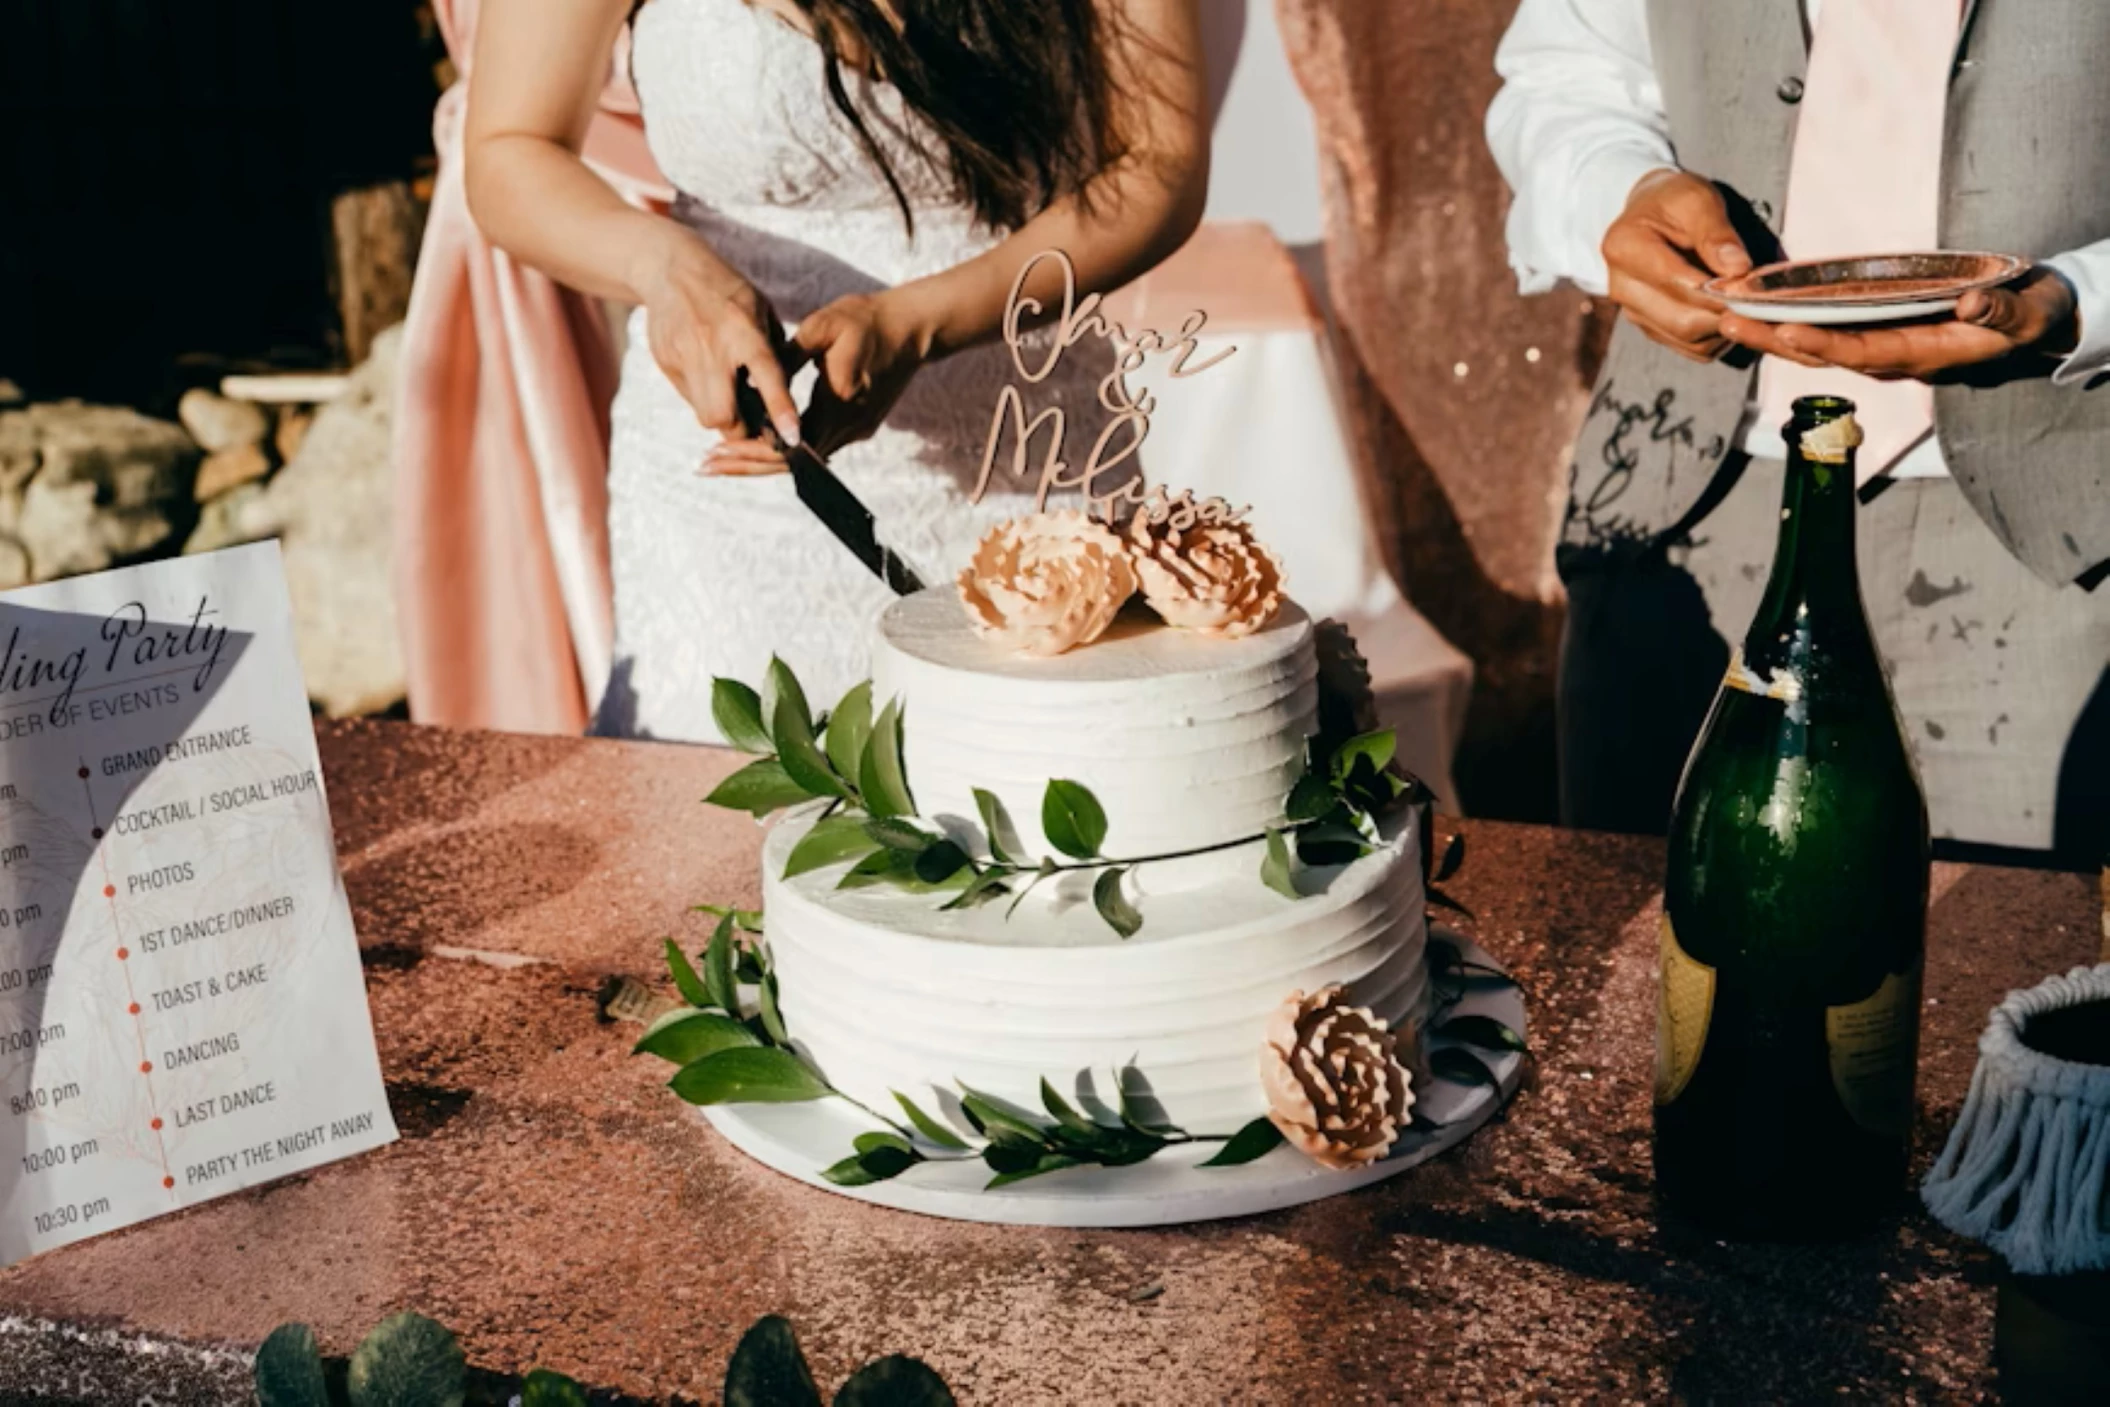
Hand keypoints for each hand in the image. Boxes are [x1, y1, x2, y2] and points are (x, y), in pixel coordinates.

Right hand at [632, 230, 803, 463]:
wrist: (670, 268)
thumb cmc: (728, 292)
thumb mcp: (760, 311)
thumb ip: (773, 353)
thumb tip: (780, 400)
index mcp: (744, 331)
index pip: (767, 376)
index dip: (780, 410)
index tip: (791, 438)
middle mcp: (712, 347)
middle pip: (723, 416)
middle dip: (741, 429)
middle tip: (753, 421)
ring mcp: (683, 357)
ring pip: (704, 414)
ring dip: (723, 415)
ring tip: (732, 393)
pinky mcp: (665, 362)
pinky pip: (689, 398)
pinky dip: (704, 396)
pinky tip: (709, 373)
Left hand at [703, 291, 935, 474]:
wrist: (912, 327)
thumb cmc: (867, 320)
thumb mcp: (821, 328)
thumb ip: (786, 356)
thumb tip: (752, 380)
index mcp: (838, 401)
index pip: (788, 444)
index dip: (750, 451)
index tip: (717, 451)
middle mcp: (849, 425)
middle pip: (792, 463)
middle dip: (747, 465)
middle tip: (706, 466)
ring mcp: (856, 429)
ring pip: (803, 460)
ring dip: (762, 461)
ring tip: (722, 459)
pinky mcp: (858, 424)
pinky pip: (816, 446)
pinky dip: (784, 450)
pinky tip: (758, 443)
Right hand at [1601, 168, 1752, 361]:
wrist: (1651, 214)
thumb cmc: (1674, 201)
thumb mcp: (1697, 199)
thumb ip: (1716, 232)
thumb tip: (1738, 269)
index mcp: (1625, 248)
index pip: (1678, 283)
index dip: (1720, 290)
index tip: (1754, 284)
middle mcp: (1621, 287)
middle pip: (1682, 321)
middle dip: (1725, 314)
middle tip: (1760, 300)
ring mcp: (1634, 312)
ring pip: (1689, 340)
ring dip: (1725, 328)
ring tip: (1748, 303)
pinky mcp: (1651, 328)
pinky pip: (1691, 348)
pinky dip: (1718, 337)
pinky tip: (1731, 312)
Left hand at [1719, 267, 2078, 381]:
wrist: (2029, 322)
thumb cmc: (2029, 316)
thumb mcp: (2027, 313)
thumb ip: (2002, 313)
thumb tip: (1971, 305)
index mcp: (1924, 354)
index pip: (1865, 352)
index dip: (1825, 345)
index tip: (1787, 331)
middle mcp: (1891, 356)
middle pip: (1822, 353)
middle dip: (1773, 338)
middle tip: (1727, 319)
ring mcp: (1879, 347)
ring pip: (1814, 344)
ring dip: (1769, 330)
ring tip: (1726, 312)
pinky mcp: (1874, 332)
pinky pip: (1823, 330)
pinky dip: (1788, 319)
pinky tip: (1756, 307)